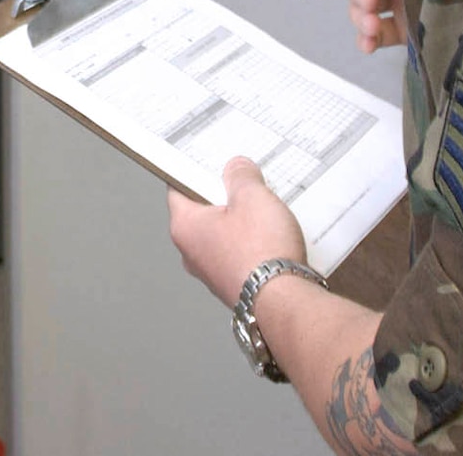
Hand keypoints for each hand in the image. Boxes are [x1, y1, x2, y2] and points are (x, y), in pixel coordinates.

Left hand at [167, 157, 308, 307]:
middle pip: (203, 212)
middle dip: (225, 196)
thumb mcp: (252, 197)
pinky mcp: (234, 284)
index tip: (209, 162)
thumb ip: (241, 176)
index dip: (194, 171)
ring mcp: (212, 272)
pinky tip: (274, 236)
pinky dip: (253, 243)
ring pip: (223, 234)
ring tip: (266, 210)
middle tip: (246, 183)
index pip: (178, 188)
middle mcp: (192, 253)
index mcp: (185, 226)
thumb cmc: (260, 253)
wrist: (284, 301)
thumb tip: (237, 168)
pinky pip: (239, 254)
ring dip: (242, 221)